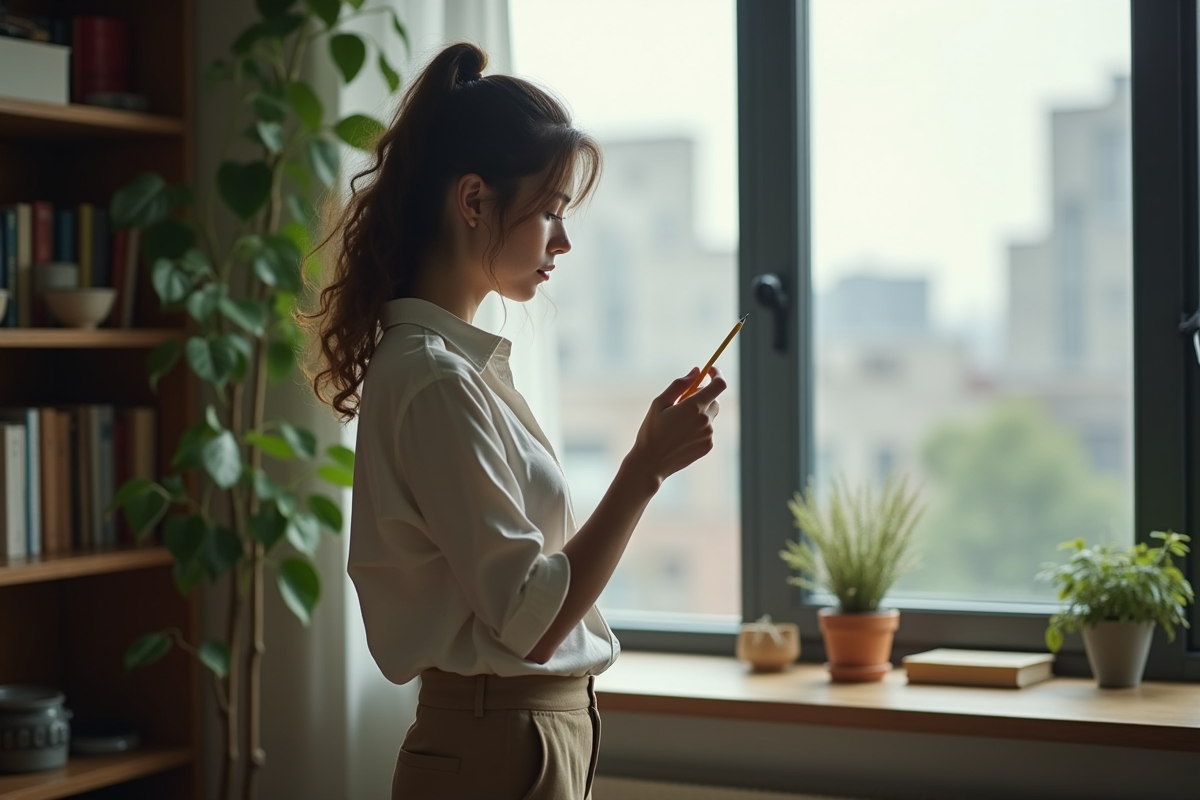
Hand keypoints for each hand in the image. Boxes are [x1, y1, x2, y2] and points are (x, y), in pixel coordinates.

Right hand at [628, 366, 727, 485]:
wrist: (651, 463)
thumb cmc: (651, 431)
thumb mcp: (659, 403)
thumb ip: (679, 385)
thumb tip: (696, 371)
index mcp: (693, 407)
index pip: (719, 385)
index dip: (717, 374)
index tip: (710, 371)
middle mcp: (705, 421)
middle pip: (714, 399)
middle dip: (703, 395)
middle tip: (683, 401)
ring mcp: (708, 435)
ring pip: (711, 415)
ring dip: (700, 412)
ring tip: (678, 423)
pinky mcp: (708, 446)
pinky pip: (708, 429)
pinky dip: (699, 427)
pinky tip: (681, 435)